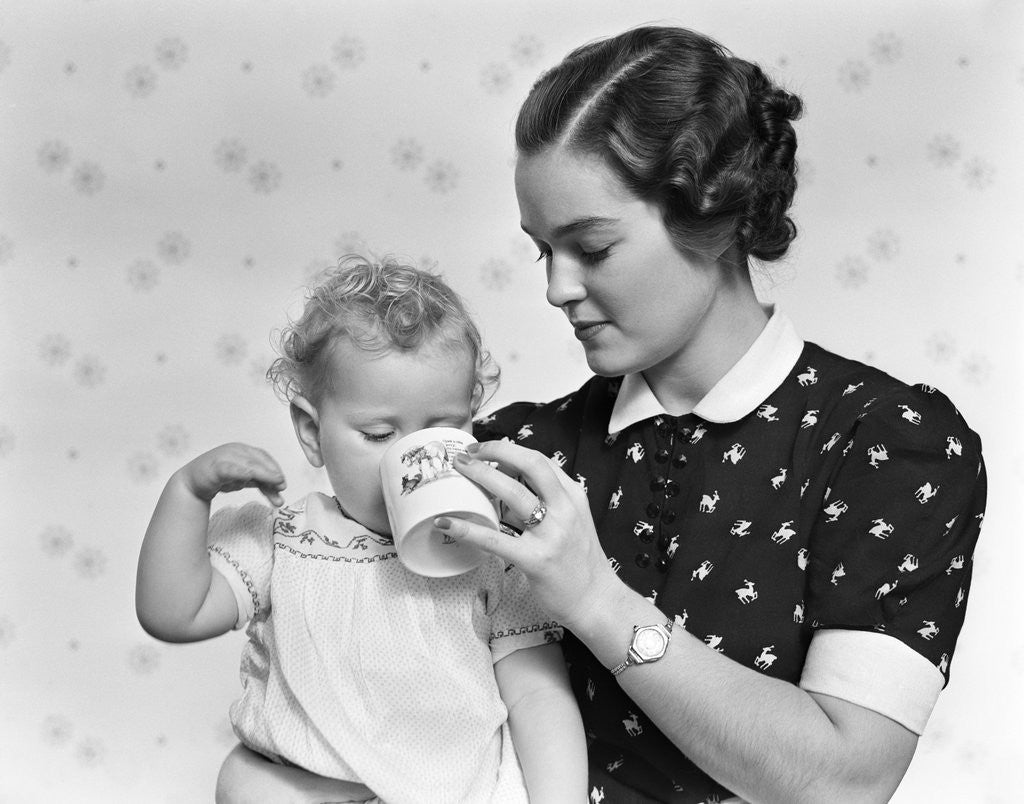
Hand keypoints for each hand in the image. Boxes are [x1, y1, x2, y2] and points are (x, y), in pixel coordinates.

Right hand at [177, 443, 286, 506]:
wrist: (192, 483)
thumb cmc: (219, 478)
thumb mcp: (243, 479)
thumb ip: (260, 481)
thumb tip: (280, 486)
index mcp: (243, 451)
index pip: (263, 458)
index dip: (275, 469)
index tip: (283, 484)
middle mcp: (235, 451)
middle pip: (259, 461)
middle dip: (272, 475)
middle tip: (282, 486)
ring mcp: (225, 457)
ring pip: (249, 465)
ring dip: (264, 475)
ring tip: (275, 484)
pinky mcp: (215, 468)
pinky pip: (230, 469)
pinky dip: (241, 472)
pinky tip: (250, 477)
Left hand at [436, 440, 619, 629]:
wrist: (596, 601)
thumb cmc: (579, 562)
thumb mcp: (572, 520)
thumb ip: (548, 501)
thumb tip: (509, 486)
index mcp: (573, 496)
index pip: (541, 461)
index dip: (510, 450)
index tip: (486, 450)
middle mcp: (565, 509)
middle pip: (530, 465)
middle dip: (496, 452)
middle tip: (468, 453)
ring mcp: (552, 534)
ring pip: (514, 493)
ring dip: (482, 476)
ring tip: (458, 470)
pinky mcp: (536, 561)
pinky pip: (496, 540)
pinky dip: (468, 529)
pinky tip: (447, 523)